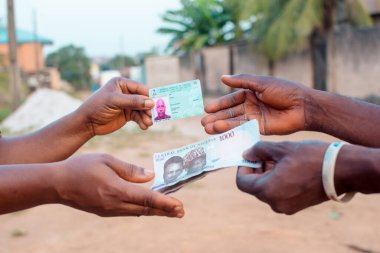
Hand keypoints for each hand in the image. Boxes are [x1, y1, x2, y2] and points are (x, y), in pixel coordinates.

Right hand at [54, 154, 183, 217]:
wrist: (56, 184)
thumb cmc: (81, 167)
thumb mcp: (107, 160)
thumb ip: (129, 169)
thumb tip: (150, 175)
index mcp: (116, 190)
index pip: (147, 198)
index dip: (165, 203)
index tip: (179, 206)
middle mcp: (114, 204)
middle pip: (146, 209)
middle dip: (165, 211)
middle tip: (182, 212)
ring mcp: (109, 210)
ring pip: (138, 212)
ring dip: (155, 212)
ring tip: (170, 211)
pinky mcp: (104, 212)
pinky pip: (128, 212)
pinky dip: (142, 210)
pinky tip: (149, 208)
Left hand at [77, 77, 153, 135]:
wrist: (88, 123)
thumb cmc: (98, 107)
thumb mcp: (114, 101)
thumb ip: (133, 101)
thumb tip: (151, 102)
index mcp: (122, 83)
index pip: (140, 88)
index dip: (149, 96)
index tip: (156, 104)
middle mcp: (126, 92)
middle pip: (144, 99)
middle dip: (148, 108)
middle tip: (152, 116)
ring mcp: (128, 104)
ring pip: (143, 109)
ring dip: (146, 117)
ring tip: (148, 124)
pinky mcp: (128, 114)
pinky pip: (139, 117)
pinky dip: (142, 121)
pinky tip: (144, 127)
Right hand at [201, 74, 313, 134]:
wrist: (303, 106)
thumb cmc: (285, 90)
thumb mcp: (261, 83)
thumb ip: (242, 81)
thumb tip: (222, 77)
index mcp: (251, 93)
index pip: (231, 99)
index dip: (219, 104)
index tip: (206, 109)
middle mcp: (251, 105)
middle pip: (230, 112)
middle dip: (217, 117)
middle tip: (203, 122)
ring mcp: (254, 118)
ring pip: (234, 121)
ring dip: (220, 125)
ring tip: (207, 128)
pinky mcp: (260, 128)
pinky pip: (242, 128)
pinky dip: (231, 130)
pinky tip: (220, 131)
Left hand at [237, 141, 333, 214]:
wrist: (343, 170)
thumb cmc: (311, 157)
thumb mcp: (282, 148)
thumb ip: (259, 150)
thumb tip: (245, 154)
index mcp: (267, 191)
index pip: (242, 182)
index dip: (243, 167)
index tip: (250, 155)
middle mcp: (274, 203)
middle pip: (255, 186)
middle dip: (257, 168)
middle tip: (267, 153)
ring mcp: (286, 207)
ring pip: (267, 189)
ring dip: (268, 174)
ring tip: (280, 158)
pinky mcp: (296, 206)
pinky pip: (279, 194)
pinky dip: (278, 181)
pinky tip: (289, 167)